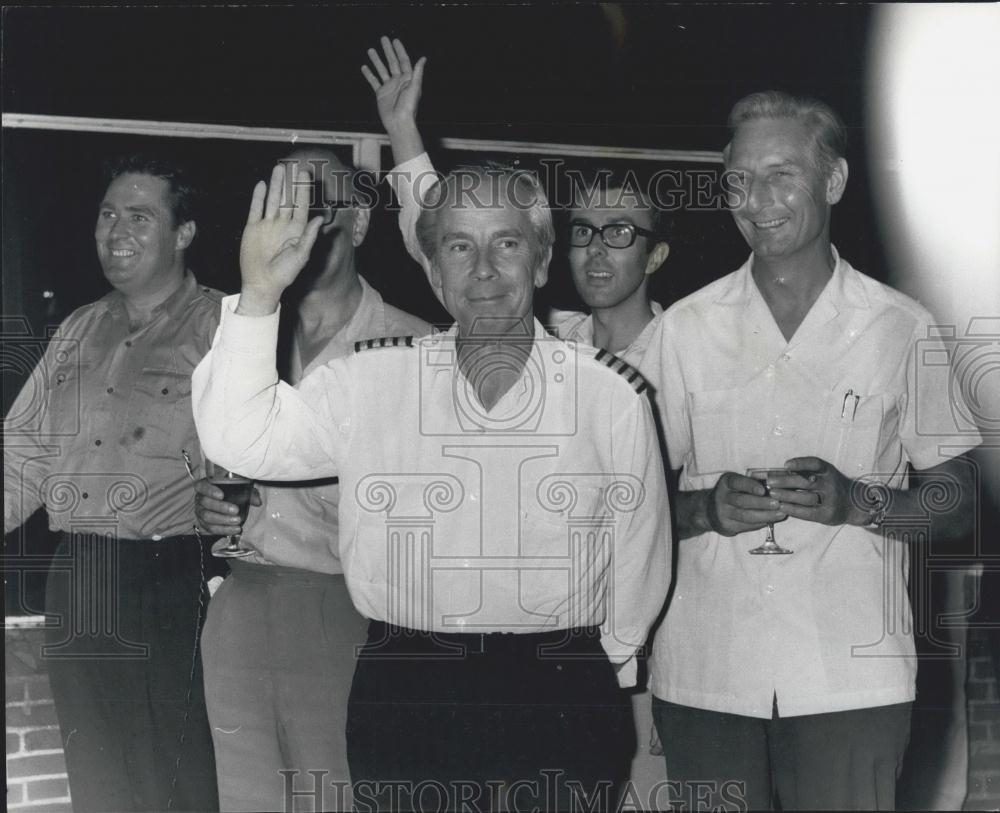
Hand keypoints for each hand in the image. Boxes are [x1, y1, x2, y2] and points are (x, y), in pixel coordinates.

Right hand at [194, 477, 261, 536]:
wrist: (227, 505)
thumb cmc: (232, 493)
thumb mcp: (241, 489)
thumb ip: (249, 493)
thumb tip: (258, 501)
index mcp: (205, 486)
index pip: (201, 486)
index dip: (210, 490)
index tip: (221, 495)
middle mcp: (200, 498)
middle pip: (205, 503)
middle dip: (221, 507)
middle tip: (235, 511)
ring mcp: (200, 511)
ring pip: (207, 517)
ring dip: (223, 520)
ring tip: (237, 521)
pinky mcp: (203, 523)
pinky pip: (211, 528)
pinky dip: (224, 530)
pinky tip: (234, 529)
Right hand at [238, 164, 323, 313]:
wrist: (261, 283)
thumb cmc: (285, 273)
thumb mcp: (300, 255)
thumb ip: (309, 236)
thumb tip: (319, 219)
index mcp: (297, 231)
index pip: (302, 206)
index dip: (304, 191)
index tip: (306, 175)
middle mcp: (283, 225)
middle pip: (287, 199)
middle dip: (290, 183)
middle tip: (294, 165)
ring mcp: (268, 225)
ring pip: (272, 200)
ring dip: (275, 185)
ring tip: (278, 168)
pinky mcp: (253, 228)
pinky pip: (256, 208)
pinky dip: (258, 197)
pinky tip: (261, 184)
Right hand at [361, 36, 425, 134]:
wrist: (399, 122)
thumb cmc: (409, 107)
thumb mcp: (415, 87)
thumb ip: (417, 72)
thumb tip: (423, 58)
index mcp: (407, 79)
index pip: (403, 60)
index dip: (399, 50)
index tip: (394, 40)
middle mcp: (398, 81)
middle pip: (392, 62)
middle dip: (387, 50)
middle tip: (383, 39)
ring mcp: (389, 87)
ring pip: (382, 70)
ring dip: (377, 60)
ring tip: (371, 50)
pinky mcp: (381, 94)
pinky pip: (374, 81)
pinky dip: (369, 74)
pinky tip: (365, 67)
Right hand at [706, 472, 786, 535]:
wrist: (711, 509)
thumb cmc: (733, 492)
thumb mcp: (738, 482)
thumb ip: (754, 481)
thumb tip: (778, 482)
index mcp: (727, 482)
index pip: (738, 482)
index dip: (750, 486)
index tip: (763, 490)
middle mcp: (722, 496)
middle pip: (742, 501)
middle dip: (761, 503)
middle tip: (778, 504)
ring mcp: (723, 512)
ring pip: (745, 516)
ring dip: (765, 515)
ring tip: (780, 514)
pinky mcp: (727, 525)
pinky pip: (746, 526)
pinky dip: (760, 523)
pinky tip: (771, 521)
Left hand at [767, 456, 867, 525]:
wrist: (853, 504)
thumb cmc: (829, 486)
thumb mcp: (822, 474)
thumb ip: (803, 472)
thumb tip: (774, 473)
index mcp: (827, 471)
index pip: (815, 464)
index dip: (800, 463)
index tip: (786, 464)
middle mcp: (830, 484)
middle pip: (805, 481)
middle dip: (785, 481)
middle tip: (769, 482)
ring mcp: (830, 500)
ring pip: (804, 497)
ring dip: (786, 496)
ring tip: (772, 494)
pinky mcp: (827, 514)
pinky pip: (807, 512)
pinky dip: (792, 509)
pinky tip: (781, 506)